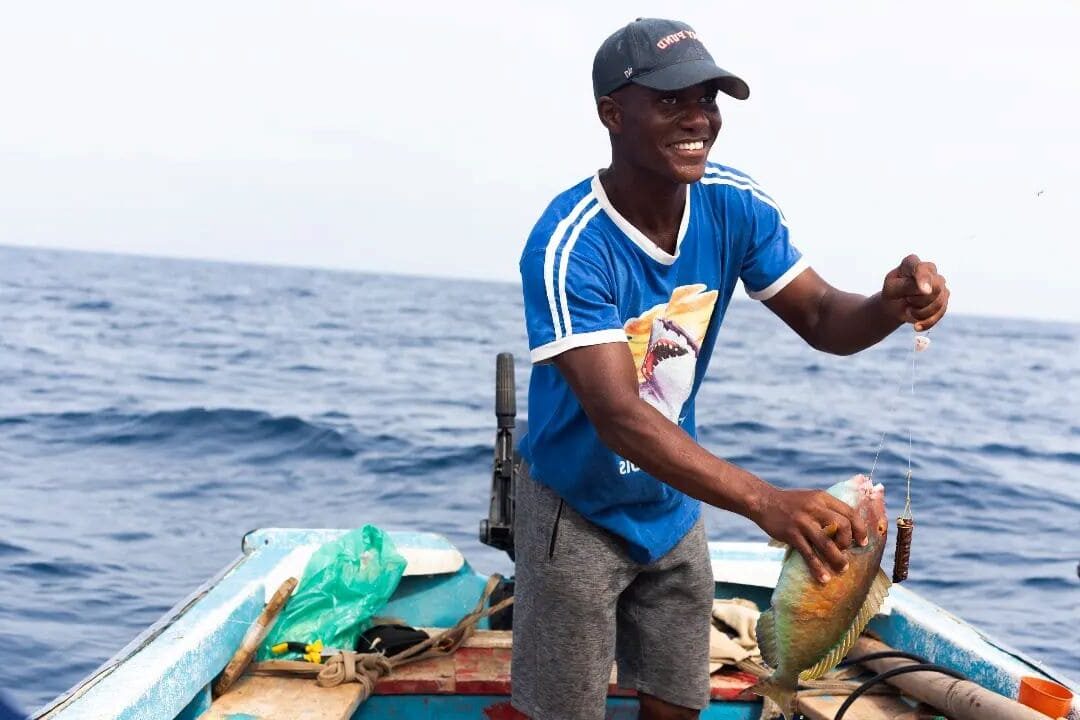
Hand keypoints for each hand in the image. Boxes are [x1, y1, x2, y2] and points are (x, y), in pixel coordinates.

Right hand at [751, 486, 867, 582]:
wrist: (763, 501)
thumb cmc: (790, 503)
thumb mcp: (811, 498)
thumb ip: (827, 509)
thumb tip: (847, 529)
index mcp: (823, 498)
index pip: (849, 512)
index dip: (860, 529)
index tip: (862, 542)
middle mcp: (815, 508)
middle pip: (843, 526)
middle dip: (848, 542)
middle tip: (846, 552)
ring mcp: (802, 521)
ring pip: (827, 543)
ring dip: (837, 559)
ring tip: (842, 568)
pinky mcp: (791, 534)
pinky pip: (808, 554)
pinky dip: (818, 568)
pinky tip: (823, 578)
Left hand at [881, 254, 949, 331]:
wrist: (895, 305)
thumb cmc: (892, 293)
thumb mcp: (891, 290)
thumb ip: (906, 286)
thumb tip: (927, 290)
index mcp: (912, 262)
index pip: (920, 268)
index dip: (923, 279)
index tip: (924, 290)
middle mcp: (930, 269)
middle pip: (934, 288)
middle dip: (917, 300)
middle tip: (906, 299)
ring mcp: (940, 283)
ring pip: (938, 302)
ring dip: (920, 312)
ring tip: (909, 309)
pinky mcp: (944, 298)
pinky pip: (940, 313)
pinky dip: (926, 322)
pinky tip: (917, 326)